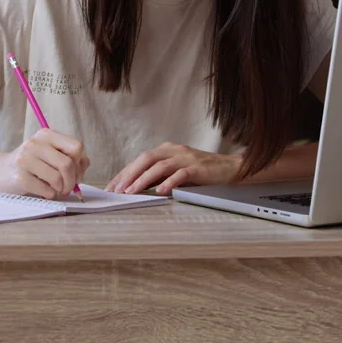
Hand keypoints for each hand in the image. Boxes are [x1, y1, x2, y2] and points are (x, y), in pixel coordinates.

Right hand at [0, 128, 89, 198]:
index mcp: (46, 135)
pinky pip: (46, 190)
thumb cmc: (30, 165)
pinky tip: (43, 192)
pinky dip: (50, 195)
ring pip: (58, 178)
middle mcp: (35, 144)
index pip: (77, 146)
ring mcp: (25, 160)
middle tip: (67, 188)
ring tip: (55, 190)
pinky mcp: (19, 177)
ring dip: (60, 189)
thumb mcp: (48, 153)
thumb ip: (68, 156)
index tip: (76, 173)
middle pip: (68, 164)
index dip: (81, 163)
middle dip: (72, 181)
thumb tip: (84, 166)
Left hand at [105, 141, 241, 195]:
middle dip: (129, 175)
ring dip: (143, 179)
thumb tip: (135, 186)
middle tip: (117, 190)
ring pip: (160, 166)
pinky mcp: (198, 168)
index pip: (140, 160)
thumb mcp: (176, 171)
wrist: (229, 168)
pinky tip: (160, 191)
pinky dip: (169, 182)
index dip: (125, 173)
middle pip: (146, 159)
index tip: (112, 186)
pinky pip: (180, 174)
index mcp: (166, 150)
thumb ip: (159, 175)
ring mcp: (186, 158)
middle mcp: (174, 150)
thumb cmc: (200, 172)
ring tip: (132, 192)